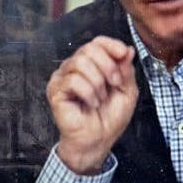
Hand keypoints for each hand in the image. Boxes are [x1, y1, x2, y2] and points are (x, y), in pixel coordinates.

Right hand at [46, 36, 137, 174]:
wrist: (97, 140)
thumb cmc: (109, 118)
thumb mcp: (127, 91)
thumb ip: (126, 70)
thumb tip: (127, 50)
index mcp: (92, 65)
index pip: (97, 42)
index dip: (111, 45)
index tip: (123, 54)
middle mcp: (74, 68)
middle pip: (89, 48)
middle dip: (108, 66)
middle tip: (115, 84)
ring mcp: (62, 78)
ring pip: (80, 62)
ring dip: (98, 82)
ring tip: (101, 98)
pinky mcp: (55, 91)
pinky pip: (73, 80)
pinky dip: (88, 92)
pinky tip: (91, 103)